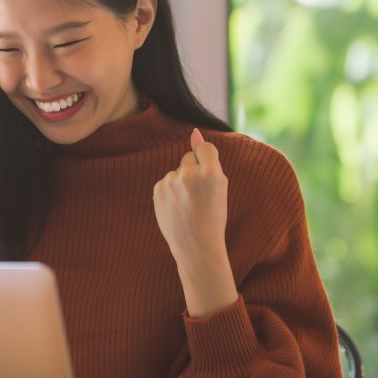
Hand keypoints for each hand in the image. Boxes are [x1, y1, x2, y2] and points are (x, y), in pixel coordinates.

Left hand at [153, 129, 237, 316]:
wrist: (196, 245)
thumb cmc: (213, 217)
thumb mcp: (219, 187)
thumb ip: (208, 159)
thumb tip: (194, 132)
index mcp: (212, 173)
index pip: (205, 148)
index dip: (206, 159)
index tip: (207, 172)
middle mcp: (190, 174)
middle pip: (188, 158)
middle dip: (193, 170)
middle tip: (198, 194)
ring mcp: (171, 181)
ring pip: (176, 171)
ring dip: (180, 182)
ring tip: (188, 204)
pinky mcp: (158, 189)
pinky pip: (165, 181)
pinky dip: (170, 191)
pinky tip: (177, 207)